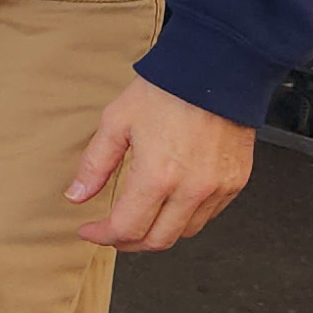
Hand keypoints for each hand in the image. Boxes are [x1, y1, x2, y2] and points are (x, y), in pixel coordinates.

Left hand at [67, 74, 252, 250]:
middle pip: (157, 240)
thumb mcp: (116, 122)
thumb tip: (77, 195)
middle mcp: (192, 189)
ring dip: (158, 232)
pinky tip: (169, 204)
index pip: (127, 228)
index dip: (102, 236)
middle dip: (128, 242)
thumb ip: (95, 164)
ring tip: (139, 219)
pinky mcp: (236, 182)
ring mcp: (218, 188)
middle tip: (111, 232)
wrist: (217, 70)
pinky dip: (185, 218)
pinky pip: (208, 215)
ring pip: (185, 232)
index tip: (89, 230)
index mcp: (158, 176)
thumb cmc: (167, 91)